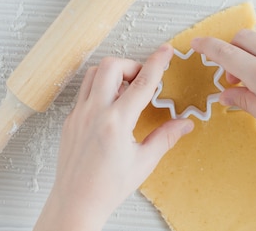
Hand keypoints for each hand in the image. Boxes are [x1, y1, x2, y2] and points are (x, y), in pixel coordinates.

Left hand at [34, 44, 193, 230]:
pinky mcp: (70, 120)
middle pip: (111, 66)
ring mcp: (79, 115)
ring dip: (113, 74)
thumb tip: (184, 124)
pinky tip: (112, 106)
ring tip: (127, 92)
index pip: (142, 83)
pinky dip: (100, 89)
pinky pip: (85, 92)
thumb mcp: (143, 163)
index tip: (166, 51)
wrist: (75, 203)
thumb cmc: (106, 188)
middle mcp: (94, 113)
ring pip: (94, 74)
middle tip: (143, 79)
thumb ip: (166, 138)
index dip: (157, 63)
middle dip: (131, 65)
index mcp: (116, 123)